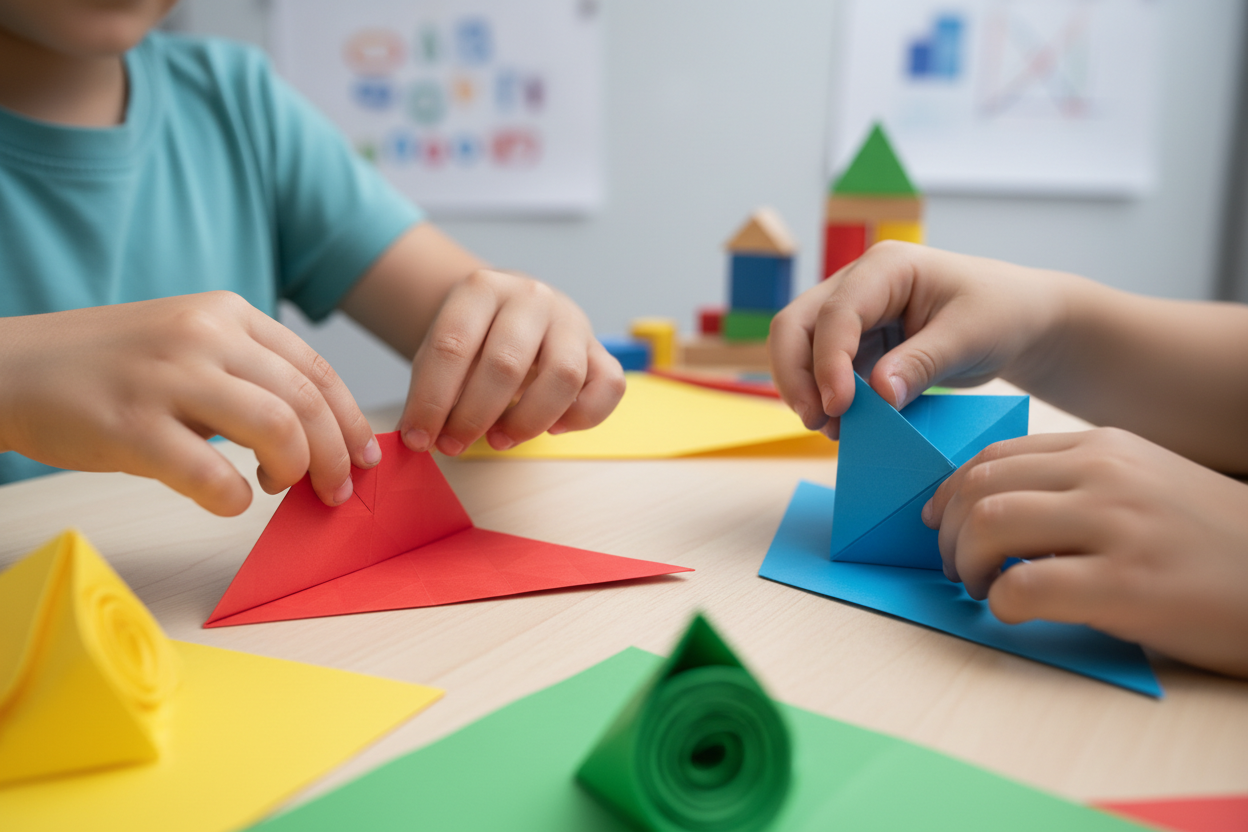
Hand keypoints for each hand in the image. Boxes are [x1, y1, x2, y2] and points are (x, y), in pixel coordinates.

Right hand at [0, 292, 377, 515]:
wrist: (10, 367)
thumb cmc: (108, 366)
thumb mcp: (187, 342)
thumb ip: (248, 374)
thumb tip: (315, 434)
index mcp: (226, 313)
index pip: (317, 369)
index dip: (350, 420)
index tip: (364, 457)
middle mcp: (204, 336)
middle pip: (307, 402)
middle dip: (336, 457)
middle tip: (336, 491)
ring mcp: (167, 378)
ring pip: (277, 431)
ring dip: (295, 473)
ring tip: (279, 487)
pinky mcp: (132, 427)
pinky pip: (214, 476)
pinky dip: (234, 499)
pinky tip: (226, 499)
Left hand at [396, 269, 624, 454]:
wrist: (514, 309)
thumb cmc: (477, 338)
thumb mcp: (446, 349)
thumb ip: (433, 389)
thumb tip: (421, 437)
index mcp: (482, 288)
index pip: (453, 345)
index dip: (432, 399)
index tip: (418, 438)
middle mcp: (532, 297)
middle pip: (506, 363)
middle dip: (474, 416)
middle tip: (454, 445)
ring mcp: (572, 321)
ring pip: (563, 375)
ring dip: (527, 421)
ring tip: (499, 440)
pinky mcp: (601, 349)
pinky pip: (608, 386)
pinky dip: (581, 416)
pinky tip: (552, 428)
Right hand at [768, 242, 1070, 436]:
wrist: (1020, 320)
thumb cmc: (1002, 313)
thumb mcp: (970, 336)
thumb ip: (922, 362)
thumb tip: (879, 395)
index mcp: (885, 268)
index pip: (837, 313)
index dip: (828, 361)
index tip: (839, 407)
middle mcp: (858, 286)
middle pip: (796, 325)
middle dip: (796, 375)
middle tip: (815, 420)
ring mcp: (853, 316)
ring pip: (801, 349)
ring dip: (805, 390)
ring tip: (831, 430)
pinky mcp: (857, 346)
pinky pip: (824, 371)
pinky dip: (826, 399)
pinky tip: (845, 427)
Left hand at [925, 428, 1247, 677]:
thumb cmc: (1208, 541)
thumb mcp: (1143, 484)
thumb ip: (1075, 483)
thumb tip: (988, 508)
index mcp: (1104, 447)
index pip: (993, 456)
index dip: (952, 494)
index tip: (942, 524)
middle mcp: (1106, 475)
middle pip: (980, 487)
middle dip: (949, 531)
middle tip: (956, 566)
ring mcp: (1118, 526)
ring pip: (990, 525)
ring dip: (967, 563)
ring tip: (981, 587)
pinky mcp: (1128, 585)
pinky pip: (1024, 586)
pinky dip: (1002, 602)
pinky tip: (1016, 611)